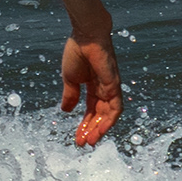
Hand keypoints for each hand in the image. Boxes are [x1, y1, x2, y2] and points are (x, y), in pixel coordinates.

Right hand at [61, 30, 121, 147]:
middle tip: (83, 144)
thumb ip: (70, 95)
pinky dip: (109, 119)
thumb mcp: (70, 79)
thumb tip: (65, 111)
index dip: (84, 124)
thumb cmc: (77, 52)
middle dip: (92, 130)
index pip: (90, 110)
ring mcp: (112, 88)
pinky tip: (101, 129)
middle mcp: (105, 89)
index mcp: (93, 86)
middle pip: (100, 115)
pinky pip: (116, 106)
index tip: (77, 138)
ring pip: (109, 114)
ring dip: (101, 129)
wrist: (85, 36)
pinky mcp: (115, 85)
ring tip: (91, 141)